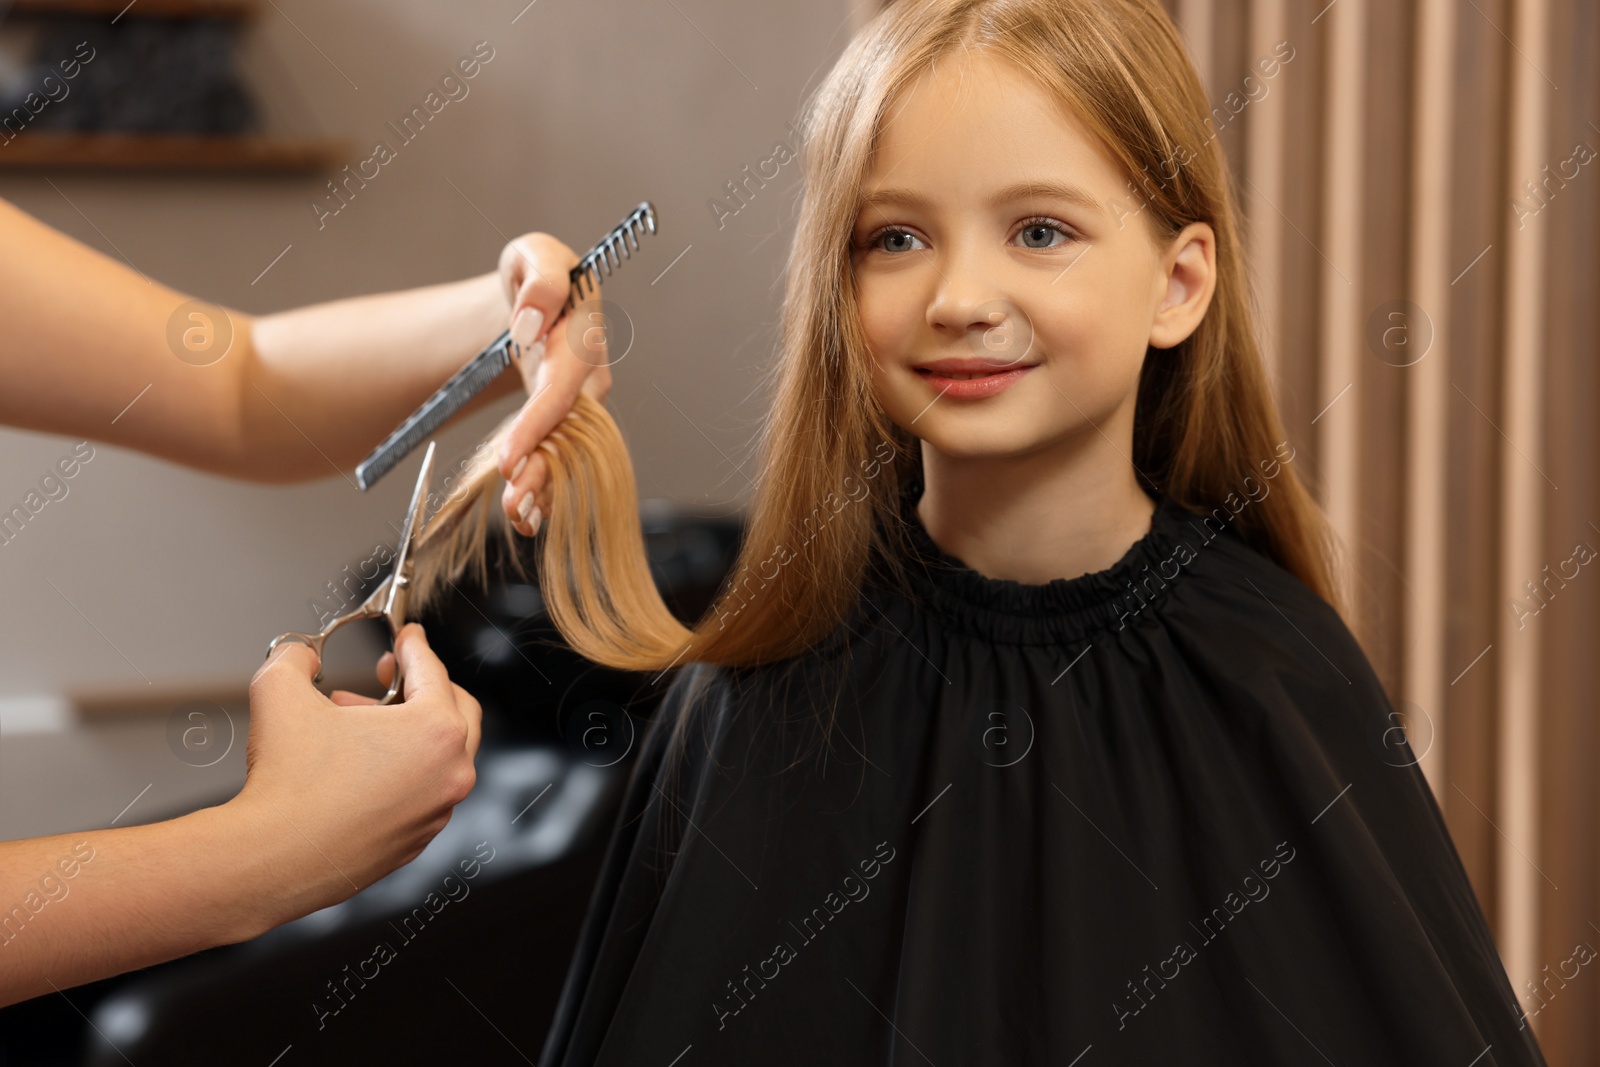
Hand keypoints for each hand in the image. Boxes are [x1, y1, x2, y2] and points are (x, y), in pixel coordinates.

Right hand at [230, 623, 481, 924]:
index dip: (414, 645)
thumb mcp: (280, 691)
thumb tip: (300, 654)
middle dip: (422, 687)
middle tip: (388, 677)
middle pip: (456, 711)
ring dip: (404, 731)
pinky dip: (400, 772)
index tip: (406, 636)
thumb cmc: (285, 782)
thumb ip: (295, 657)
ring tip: (354, 722)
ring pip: (438, 755)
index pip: (433, 670)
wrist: (272, 860)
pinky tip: (356, 768)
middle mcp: (451, 771)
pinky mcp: (418, 841)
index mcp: (435, 730)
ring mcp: (438, 811)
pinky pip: (421, 793)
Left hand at [496, 232, 614, 536]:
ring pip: (567, 453)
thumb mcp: (535, 254)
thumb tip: (532, 319)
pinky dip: (544, 491)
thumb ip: (540, 279)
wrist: (538, 299)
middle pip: (570, 432)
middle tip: (515, 502)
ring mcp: (581, 405)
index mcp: (584, 340)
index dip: (538, 424)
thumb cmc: (538, 273)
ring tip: (518, 516)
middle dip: (545, 471)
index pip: (563, 387)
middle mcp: (589, 380)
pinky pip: (559, 458)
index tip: (510, 456)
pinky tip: (525, 517)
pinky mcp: (566, 422)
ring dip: (545, 489)